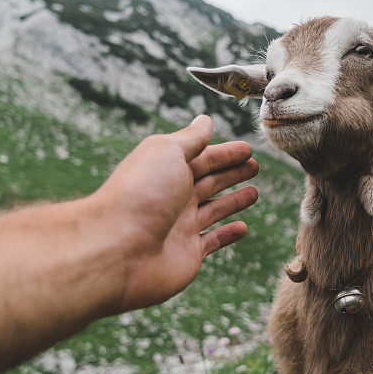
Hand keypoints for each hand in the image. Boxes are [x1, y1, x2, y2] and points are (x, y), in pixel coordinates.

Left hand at [96, 115, 258, 311]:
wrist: (118, 248)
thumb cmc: (140, 194)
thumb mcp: (167, 152)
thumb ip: (190, 138)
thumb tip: (205, 119)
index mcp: (168, 170)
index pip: (203, 157)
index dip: (226, 153)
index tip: (248, 149)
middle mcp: (173, 196)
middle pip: (209, 180)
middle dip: (232, 172)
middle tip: (254, 166)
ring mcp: (180, 226)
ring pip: (214, 209)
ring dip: (234, 201)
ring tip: (254, 193)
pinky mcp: (187, 253)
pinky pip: (212, 241)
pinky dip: (228, 234)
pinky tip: (242, 228)